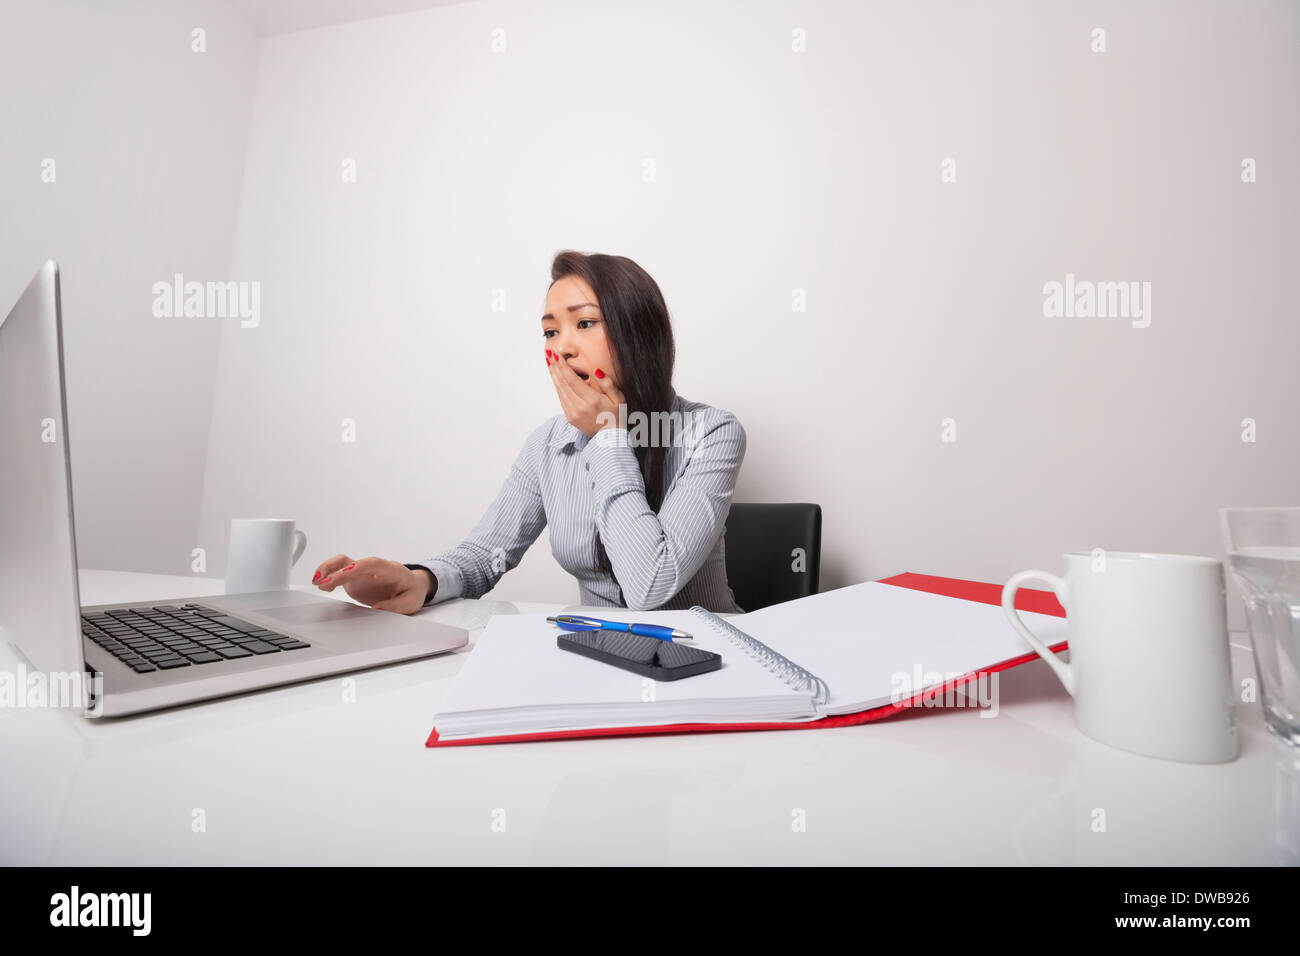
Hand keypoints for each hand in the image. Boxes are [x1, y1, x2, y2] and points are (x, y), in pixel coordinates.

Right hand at [311, 555, 430, 614]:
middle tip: (322, 584)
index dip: (356, 568)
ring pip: (343, 562)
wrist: (412, 586)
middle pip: (353, 562)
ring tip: (316, 582)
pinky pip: (339, 572)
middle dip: (336, 571)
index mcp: (391, 570)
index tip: (344, 575)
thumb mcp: (411, 602)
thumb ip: (395, 606)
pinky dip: (329, 576)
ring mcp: (364, 572)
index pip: (371, 564)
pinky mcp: (356, 579)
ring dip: (328, 569)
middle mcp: (375, 568)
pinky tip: (321, 585)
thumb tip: (377, 609)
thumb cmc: (412, 591)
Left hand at [546, 348, 625, 437]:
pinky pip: (561, 398)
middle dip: (555, 367)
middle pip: (563, 383)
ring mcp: (573, 413)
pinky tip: (556, 377)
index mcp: (592, 400)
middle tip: (549, 354)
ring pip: (560, 391)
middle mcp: (579, 407)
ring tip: (550, 362)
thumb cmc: (617, 416)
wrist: (610, 438)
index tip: (556, 355)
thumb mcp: (619, 399)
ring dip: (554, 376)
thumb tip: (597, 371)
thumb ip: (608, 384)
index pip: (573, 380)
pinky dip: (557, 386)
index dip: (563, 367)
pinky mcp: (570, 417)